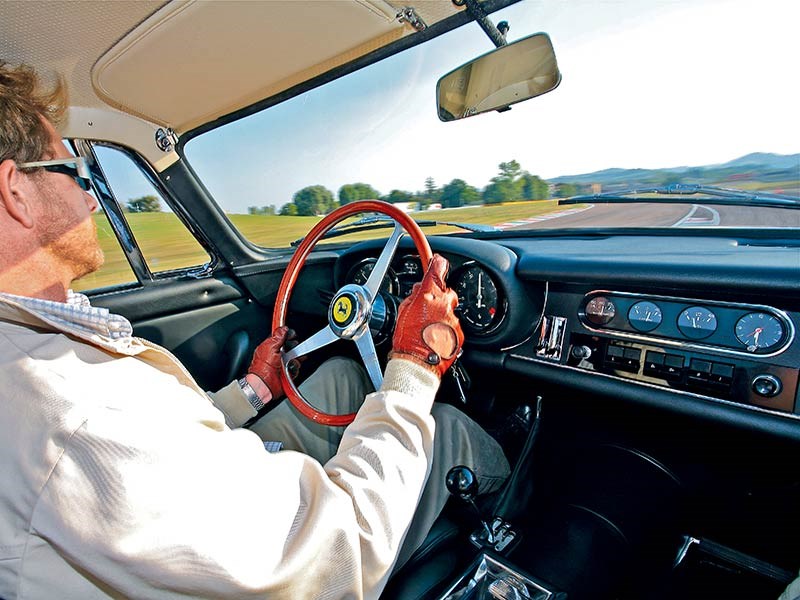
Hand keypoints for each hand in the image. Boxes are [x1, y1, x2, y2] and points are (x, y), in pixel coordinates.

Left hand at [247, 326, 297, 401]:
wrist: (265, 384)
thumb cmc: (262, 368)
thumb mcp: (270, 347)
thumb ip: (277, 336)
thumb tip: (283, 328)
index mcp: (269, 346)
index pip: (281, 336)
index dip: (287, 335)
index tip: (292, 334)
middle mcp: (276, 355)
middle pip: (291, 346)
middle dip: (293, 347)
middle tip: (290, 350)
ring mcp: (282, 364)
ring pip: (295, 357)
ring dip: (295, 359)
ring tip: (289, 362)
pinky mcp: (288, 372)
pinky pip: (296, 367)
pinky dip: (294, 368)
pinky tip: (289, 370)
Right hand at [390, 254, 463, 376]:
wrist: (416, 365)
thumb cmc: (407, 342)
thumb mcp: (403, 311)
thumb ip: (413, 297)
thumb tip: (418, 290)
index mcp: (430, 296)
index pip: (438, 270)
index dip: (437, 264)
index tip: (437, 262)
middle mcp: (445, 306)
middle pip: (446, 292)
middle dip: (438, 297)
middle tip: (426, 307)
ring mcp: (454, 321)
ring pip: (450, 311)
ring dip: (441, 316)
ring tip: (427, 328)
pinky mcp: (459, 335)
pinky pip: (453, 326)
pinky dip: (445, 329)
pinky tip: (433, 337)